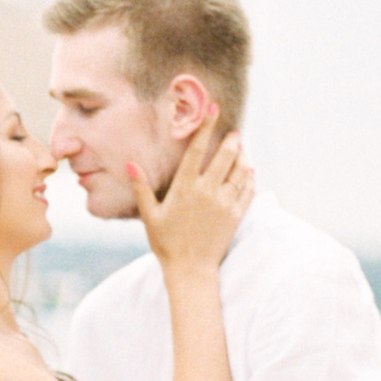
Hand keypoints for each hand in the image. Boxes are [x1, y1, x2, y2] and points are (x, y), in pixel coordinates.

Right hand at [134, 122, 251, 275]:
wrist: (190, 270)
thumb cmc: (166, 243)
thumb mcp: (150, 216)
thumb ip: (141, 188)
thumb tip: (130, 164)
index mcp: (185, 188)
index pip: (198, 149)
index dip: (207, 127)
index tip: (214, 109)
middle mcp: (207, 192)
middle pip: (225, 156)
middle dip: (232, 141)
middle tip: (234, 133)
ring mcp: (224, 203)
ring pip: (240, 171)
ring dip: (242, 157)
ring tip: (241, 150)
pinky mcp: (236, 215)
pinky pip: (248, 190)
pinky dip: (250, 178)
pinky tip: (249, 172)